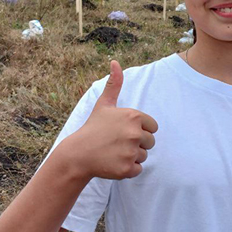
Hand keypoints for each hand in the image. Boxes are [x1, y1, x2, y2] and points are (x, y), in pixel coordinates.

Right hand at [65, 61, 157, 180]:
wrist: (78, 154)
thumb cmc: (93, 128)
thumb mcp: (104, 104)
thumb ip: (114, 84)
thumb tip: (115, 61)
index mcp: (134, 116)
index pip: (153, 127)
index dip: (140, 130)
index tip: (123, 131)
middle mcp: (135, 133)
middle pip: (150, 142)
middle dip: (137, 144)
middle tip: (117, 143)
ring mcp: (131, 152)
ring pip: (144, 156)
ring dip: (132, 156)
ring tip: (114, 152)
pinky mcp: (127, 168)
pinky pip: (138, 170)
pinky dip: (128, 169)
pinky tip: (114, 162)